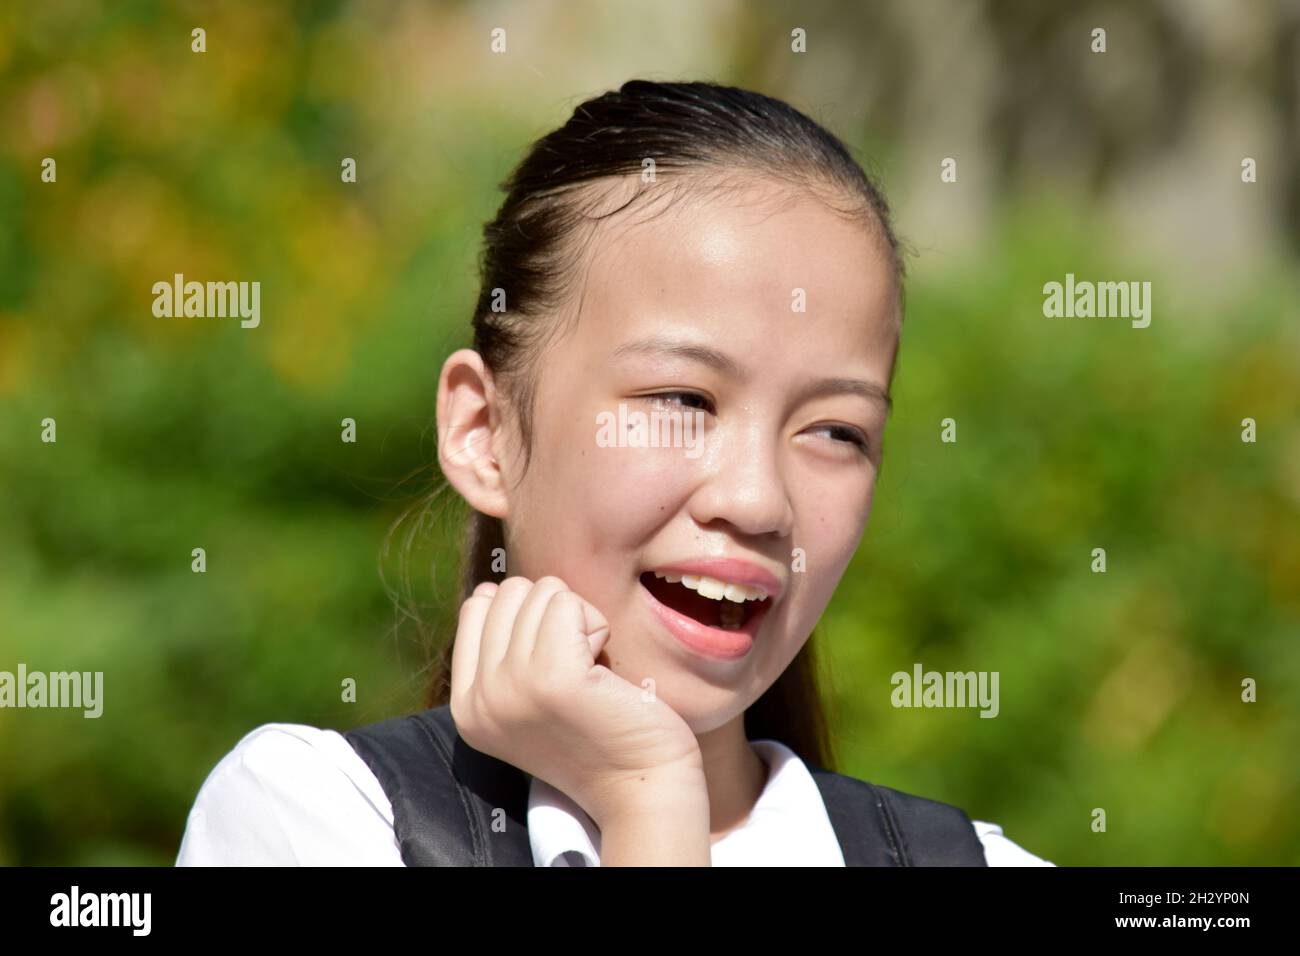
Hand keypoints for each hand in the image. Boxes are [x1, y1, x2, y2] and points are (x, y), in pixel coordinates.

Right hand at [449, 575, 704, 827]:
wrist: (640, 787)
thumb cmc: (597, 733)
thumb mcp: (525, 699)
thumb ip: (501, 650)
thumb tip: (490, 589)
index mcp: (466, 705)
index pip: (476, 608)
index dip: (525, 617)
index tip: (553, 663)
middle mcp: (481, 698)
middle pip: (510, 593)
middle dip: (552, 614)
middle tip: (577, 666)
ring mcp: (512, 686)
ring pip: (542, 592)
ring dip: (578, 620)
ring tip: (591, 671)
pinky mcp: (553, 676)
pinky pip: (567, 604)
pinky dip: (595, 624)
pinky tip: (603, 668)